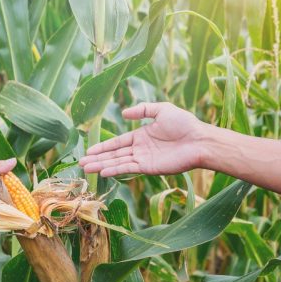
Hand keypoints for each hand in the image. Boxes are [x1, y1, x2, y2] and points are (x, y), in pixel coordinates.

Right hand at [79, 103, 206, 176]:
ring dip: (102, 165)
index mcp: (141, 135)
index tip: (89, 150)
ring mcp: (144, 159)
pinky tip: (103, 172)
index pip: (118, 142)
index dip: (103, 147)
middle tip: (81, 163)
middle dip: (97, 158)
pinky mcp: (149, 168)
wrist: (199, 140)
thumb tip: (124, 113)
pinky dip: (115, 170)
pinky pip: (128, 168)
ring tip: (86, 169)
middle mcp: (140, 149)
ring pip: (118, 162)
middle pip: (114, 154)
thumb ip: (143, 110)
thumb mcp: (162, 110)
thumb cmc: (184, 124)